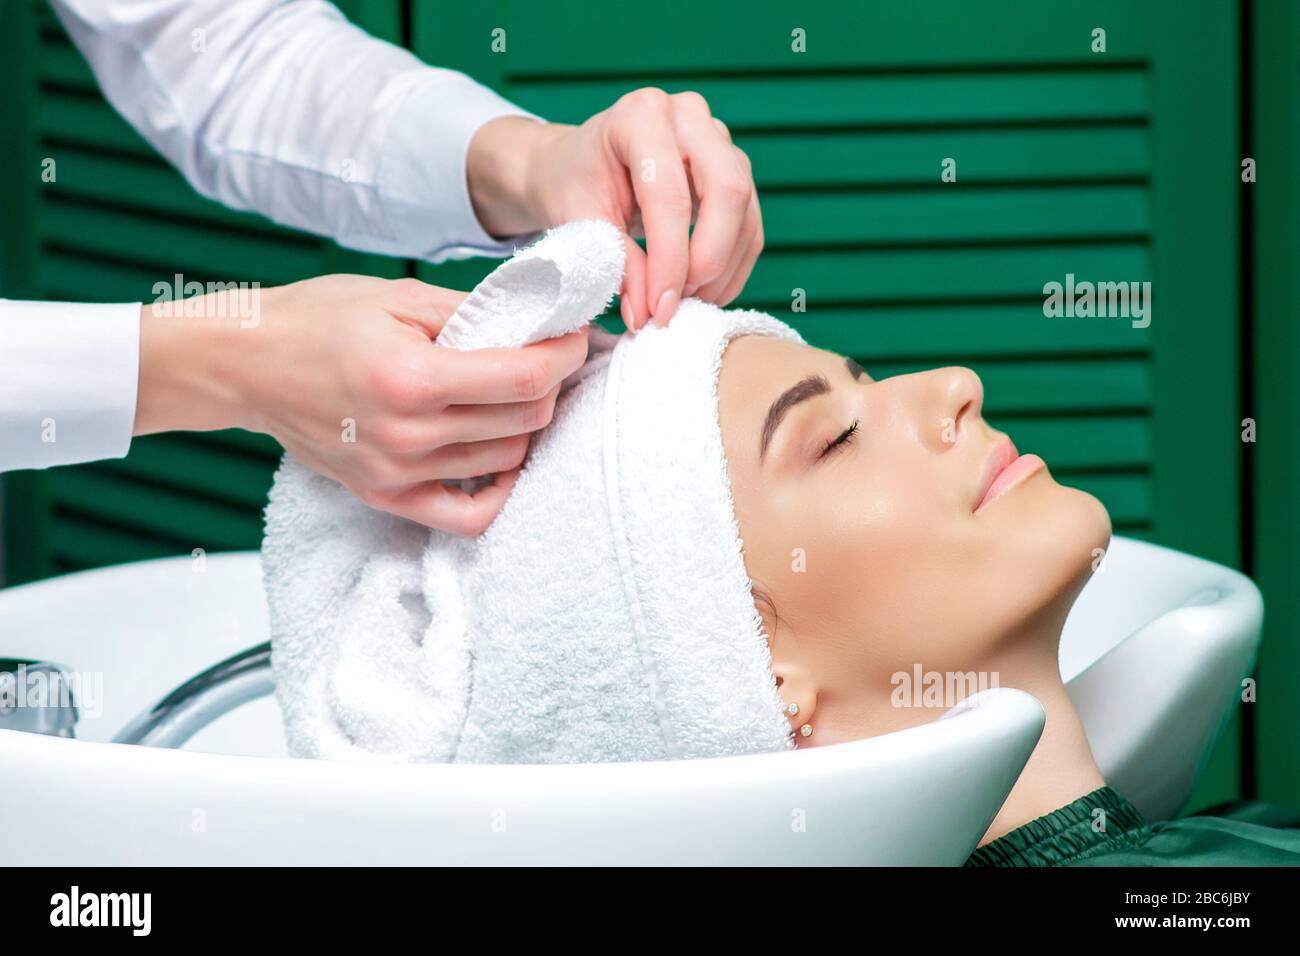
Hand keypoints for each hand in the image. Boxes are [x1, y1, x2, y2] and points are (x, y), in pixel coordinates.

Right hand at [134, 275, 587, 534]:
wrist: (244, 364)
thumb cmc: (317, 319)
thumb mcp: (397, 296)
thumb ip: (473, 313)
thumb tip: (540, 321)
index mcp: (412, 377)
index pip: (526, 378)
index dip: (566, 355)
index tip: (575, 337)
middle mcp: (408, 435)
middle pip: (526, 422)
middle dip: (551, 385)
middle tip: (545, 359)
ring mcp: (397, 474)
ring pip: (507, 462)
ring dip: (526, 428)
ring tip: (514, 395)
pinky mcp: (387, 497)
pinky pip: (469, 517)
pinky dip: (499, 490)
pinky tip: (499, 456)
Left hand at [468, 89, 762, 330]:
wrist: (579, 167)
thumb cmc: (574, 185)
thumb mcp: (581, 221)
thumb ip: (617, 263)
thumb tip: (647, 312)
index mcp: (641, 116)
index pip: (670, 196)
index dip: (669, 260)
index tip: (658, 309)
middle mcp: (689, 117)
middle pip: (727, 191)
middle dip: (707, 260)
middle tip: (676, 302)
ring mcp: (719, 141)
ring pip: (745, 212)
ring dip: (721, 271)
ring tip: (684, 303)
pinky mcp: (735, 171)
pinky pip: (750, 225)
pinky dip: (732, 268)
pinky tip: (704, 294)